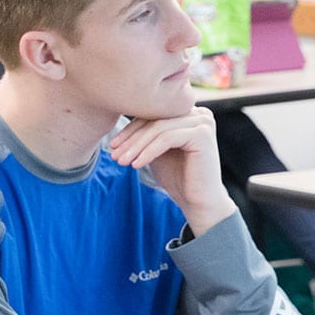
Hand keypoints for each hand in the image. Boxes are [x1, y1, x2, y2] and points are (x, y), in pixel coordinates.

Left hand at [108, 107, 236, 232]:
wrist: (198, 201)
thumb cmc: (176, 176)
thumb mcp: (156, 150)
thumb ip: (145, 134)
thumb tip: (119, 123)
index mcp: (187, 113)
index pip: (152, 115)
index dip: (129, 130)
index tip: (111, 146)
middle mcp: (199, 113)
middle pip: (154, 120)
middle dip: (130, 139)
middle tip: (113, 154)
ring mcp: (203, 122)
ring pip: (158, 129)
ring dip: (136, 146)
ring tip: (121, 161)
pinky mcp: (202, 134)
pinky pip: (167, 139)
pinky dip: (148, 152)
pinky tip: (136, 165)